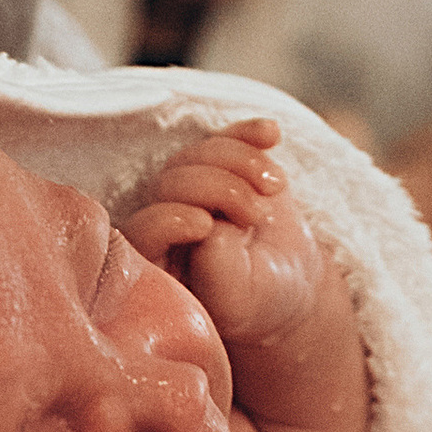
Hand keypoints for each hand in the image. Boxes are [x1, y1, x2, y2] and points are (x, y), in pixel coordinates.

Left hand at [125, 121, 327, 353]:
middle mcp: (162, 219)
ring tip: (274, 188)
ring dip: (241, 162)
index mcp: (154, 261)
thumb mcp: (243, 300)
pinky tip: (271, 133)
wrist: (288, 281)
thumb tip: (212, 230)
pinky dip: (248, 130)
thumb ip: (220, 274)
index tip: (207, 225)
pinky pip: (226, 135)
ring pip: (199, 154)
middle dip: (218, 189)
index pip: (143, 229)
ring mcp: (189, 188)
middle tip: (256, 214)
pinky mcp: (220, 164)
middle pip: (171, 183)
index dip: (168, 219)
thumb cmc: (259, 300)